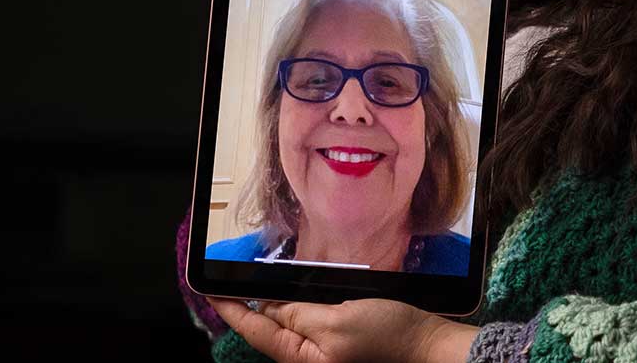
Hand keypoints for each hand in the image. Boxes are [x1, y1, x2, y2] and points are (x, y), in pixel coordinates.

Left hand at [211, 297, 479, 362]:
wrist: (427, 346)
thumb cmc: (387, 336)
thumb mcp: (335, 321)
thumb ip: (297, 314)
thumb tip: (267, 308)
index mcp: (302, 357)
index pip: (254, 330)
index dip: (229, 309)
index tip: (208, 290)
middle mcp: (308, 358)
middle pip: (267, 329)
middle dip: (246, 307)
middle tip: (225, 282)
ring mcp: (323, 352)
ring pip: (286, 326)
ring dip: (270, 306)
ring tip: (251, 286)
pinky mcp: (337, 343)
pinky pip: (306, 325)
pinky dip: (293, 308)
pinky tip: (290, 296)